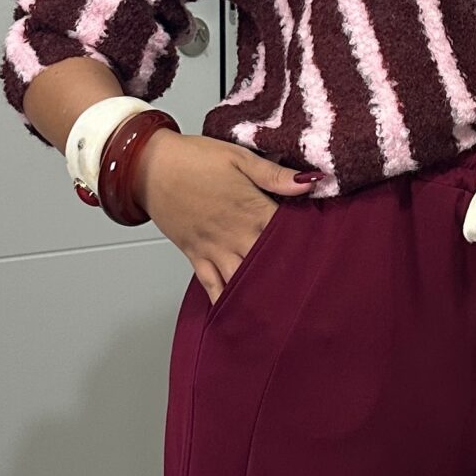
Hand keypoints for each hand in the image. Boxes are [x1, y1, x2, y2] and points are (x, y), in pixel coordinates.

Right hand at [134, 132, 314, 303]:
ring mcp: (215, 249)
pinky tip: (238, 318)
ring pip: (243, 281)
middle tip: (312, 295)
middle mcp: (235, 235)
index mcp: (251, 209)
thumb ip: (275, 174)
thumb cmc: (194, 158)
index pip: (288, 234)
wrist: (149, 166)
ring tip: (284, 314)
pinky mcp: (196, 256)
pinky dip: (224, 303)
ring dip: (261, 296)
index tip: (326, 256)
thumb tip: (310, 183)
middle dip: (290, 278)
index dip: (309, 245)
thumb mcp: (239, 157)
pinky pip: (212, 287)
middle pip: (269, 263)